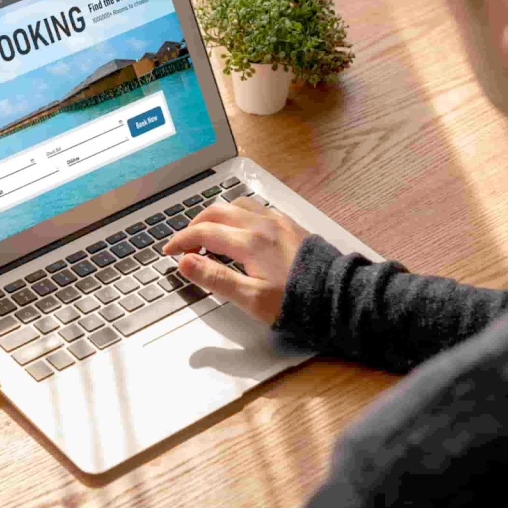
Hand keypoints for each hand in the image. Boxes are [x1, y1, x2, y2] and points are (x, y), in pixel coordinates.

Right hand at [162, 197, 308, 323]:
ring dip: (217, 216)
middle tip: (184, 243)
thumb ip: (215, 278)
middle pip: (217, 212)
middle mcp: (262, 225)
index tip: (169, 252)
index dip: (181, 241)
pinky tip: (239, 230)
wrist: (338, 297)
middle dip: (195, 225)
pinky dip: (238, 214)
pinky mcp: (290, 225)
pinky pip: (257, 208)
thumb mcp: (250, 299)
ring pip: (237, 205)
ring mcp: (278, 222)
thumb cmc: (297, 303)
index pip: (204, 232)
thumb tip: (186, 262)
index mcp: (250, 242)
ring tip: (208, 234)